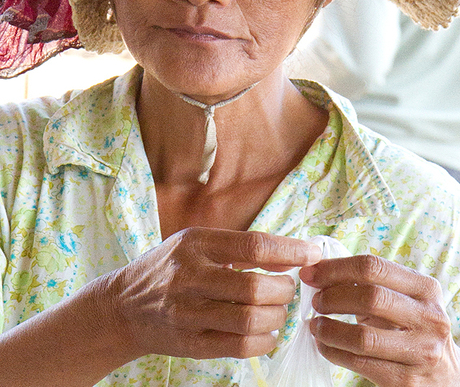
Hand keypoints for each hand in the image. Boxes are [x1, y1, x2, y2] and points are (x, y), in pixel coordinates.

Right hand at [105, 227, 321, 361]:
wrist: (123, 306)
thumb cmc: (170, 268)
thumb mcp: (196, 243)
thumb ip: (240, 247)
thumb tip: (291, 255)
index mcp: (196, 243)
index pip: (253, 244)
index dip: (289, 250)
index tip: (312, 253)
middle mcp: (190, 276)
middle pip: (254, 287)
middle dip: (283, 289)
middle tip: (288, 288)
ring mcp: (188, 313)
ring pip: (249, 319)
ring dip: (276, 316)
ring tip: (277, 309)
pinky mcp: (190, 343)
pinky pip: (239, 346)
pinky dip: (263, 341)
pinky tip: (266, 332)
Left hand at [299, 255, 459, 385]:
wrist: (446, 378)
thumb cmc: (412, 330)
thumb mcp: (403, 301)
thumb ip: (372, 284)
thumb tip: (320, 270)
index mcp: (425, 288)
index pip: (373, 267)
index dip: (336, 268)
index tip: (311, 273)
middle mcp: (429, 317)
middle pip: (369, 296)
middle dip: (332, 297)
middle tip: (314, 301)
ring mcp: (421, 351)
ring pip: (363, 336)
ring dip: (329, 329)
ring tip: (315, 325)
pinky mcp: (407, 381)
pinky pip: (361, 363)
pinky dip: (334, 352)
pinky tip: (324, 346)